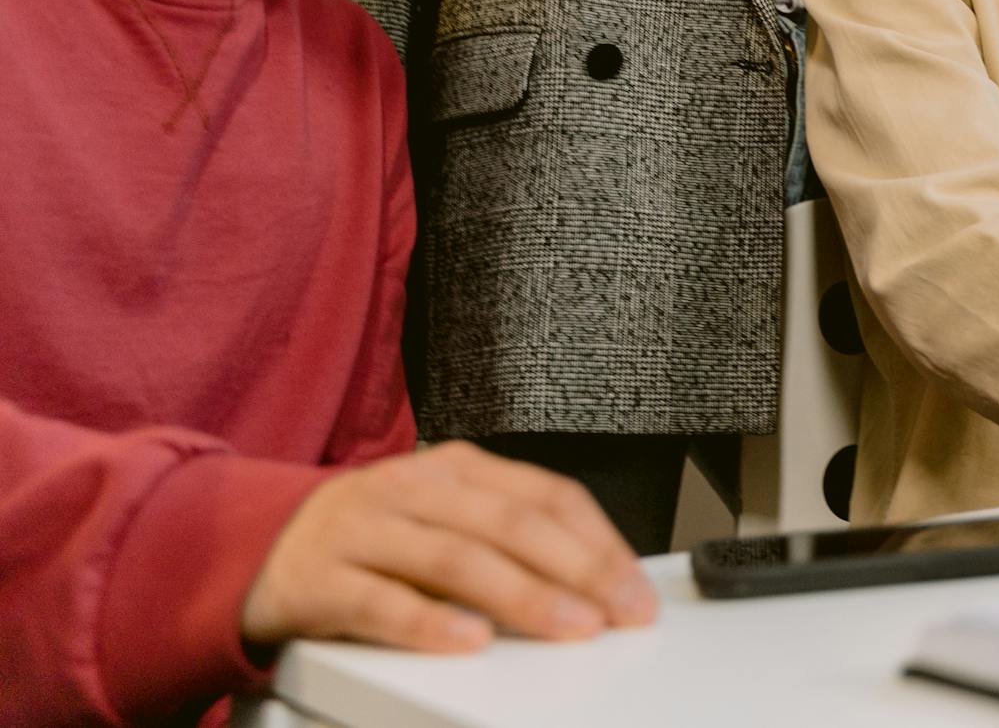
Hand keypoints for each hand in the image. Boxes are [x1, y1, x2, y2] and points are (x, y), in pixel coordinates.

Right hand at [239, 441, 654, 654]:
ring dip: (522, 596)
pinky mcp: (316, 579)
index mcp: (456, 468)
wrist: (249, 546)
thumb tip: (595, 581)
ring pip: (455, 558)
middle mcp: (413, 488)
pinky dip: (430, 623)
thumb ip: (505, 536)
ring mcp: (362, 530)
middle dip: (577, 570)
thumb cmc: (369, 538)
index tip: (636, 590)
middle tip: (619, 614)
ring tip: (570, 628)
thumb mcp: (440, 516)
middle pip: (510, 524)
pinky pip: (380, 602)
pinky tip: (469, 643)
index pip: (546, 495)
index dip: (598, 542)